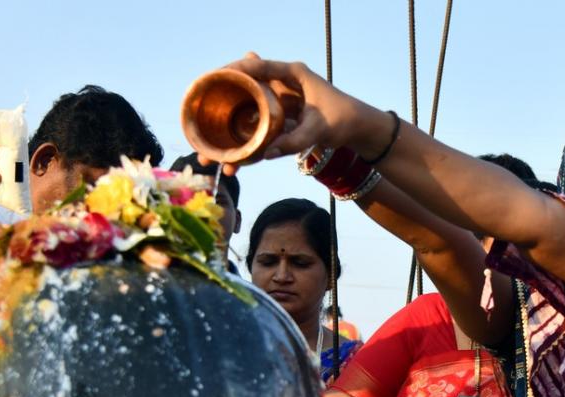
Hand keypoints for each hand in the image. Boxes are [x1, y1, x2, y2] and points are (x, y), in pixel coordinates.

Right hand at [198, 53, 388, 175]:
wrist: (362, 131)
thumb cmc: (345, 121)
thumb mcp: (319, 129)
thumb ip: (295, 140)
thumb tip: (267, 154)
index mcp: (292, 74)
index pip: (257, 67)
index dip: (233, 72)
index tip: (213, 80)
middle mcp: (284, 85)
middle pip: (248, 90)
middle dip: (225, 105)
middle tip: (202, 115)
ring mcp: (282, 103)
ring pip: (252, 113)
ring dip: (233, 129)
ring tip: (211, 150)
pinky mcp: (284, 121)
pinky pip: (262, 130)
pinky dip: (250, 144)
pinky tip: (235, 161)